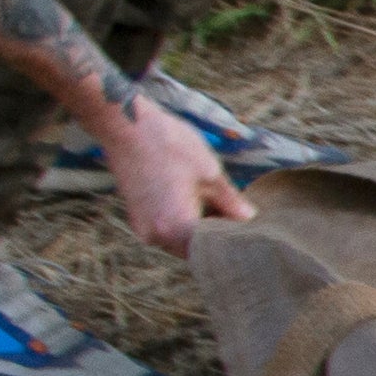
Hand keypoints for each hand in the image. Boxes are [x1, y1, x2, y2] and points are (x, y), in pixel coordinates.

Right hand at [95, 94, 254, 256]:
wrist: (127, 126)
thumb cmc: (169, 145)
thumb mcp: (209, 172)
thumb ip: (230, 202)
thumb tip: (248, 218)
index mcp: (176, 228)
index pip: (213, 250)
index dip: (231, 239)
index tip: (247, 226)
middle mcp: (156, 236)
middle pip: (196, 249)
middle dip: (215, 235)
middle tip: (235, 214)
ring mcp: (143, 229)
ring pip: (181, 241)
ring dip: (198, 228)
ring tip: (215, 203)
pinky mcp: (136, 219)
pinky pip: (166, 229)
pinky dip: (181, 221)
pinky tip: (192, 198)